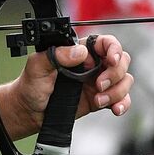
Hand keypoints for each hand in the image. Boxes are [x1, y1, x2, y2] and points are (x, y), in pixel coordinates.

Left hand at [0, 33, 132, 144]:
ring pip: (124, 80)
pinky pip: (122, 98)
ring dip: (116, 91)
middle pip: (121, 61)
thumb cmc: (31, 85)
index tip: (111, 59)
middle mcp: (92, 65)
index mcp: (79, 52)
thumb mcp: (37, 66)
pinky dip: (123, 103)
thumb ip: (56, 55)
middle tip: (98, 84)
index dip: (113, 48)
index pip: (105, 43)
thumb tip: (80, 52)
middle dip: (115, 73)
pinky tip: (115, 108)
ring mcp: (98, 82)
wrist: (29, 111)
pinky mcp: (100, 99)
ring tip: (98, 100)